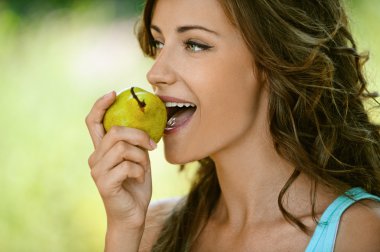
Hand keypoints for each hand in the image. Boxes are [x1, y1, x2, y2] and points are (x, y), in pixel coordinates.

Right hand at [85, 91, 155, 229]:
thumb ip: (135, 142)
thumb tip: (145, 123)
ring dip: (142, 156)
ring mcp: (98, 171)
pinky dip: (140, 170)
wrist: (133, 214)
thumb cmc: (136, 184)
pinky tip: (140, 179)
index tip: (114, 93)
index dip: (100, 105)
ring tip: (144, 167)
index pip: (93, 122)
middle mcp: (95, 158)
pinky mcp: (104, 183)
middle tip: (152, 145)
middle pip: (115, 131)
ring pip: (123, 148)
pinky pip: (128, 165)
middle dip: (139, 135)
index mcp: (102, 149)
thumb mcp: (138, 158)